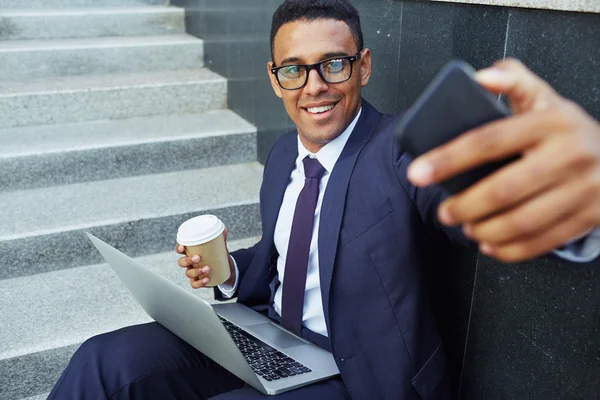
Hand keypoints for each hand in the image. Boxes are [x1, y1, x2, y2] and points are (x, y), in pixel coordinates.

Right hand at [176, 228, 236, 287]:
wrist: (223, 270)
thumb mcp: (218, 247)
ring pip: (188, 273)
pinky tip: (206, 279)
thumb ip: (220, 239)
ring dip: (196, 271)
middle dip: (188, 260)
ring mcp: (192, 273)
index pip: (180, 250)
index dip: (179, 248)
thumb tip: (224, 229)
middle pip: (182, 262)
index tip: (183, 247)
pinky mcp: (197, 281)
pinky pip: (194, 284)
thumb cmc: (216, 256)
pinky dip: (199, 282)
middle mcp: (189, 263)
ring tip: (207, 268)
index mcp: (191, 252)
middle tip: (198, 257)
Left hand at [407, 58, 599, 261]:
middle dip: (464, 206)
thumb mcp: (545, 99)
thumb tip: (480, 76)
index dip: (449, 158)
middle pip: (503, 189)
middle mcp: (569, 155)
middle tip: (445, 211)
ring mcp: (583, 189)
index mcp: (551, 122)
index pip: (489, 141)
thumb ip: (514, 81)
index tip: (419, 172)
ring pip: (522, 221)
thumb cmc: (568, 131)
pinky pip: (543, 241)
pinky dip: (510, 250)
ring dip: (484, 231)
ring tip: (466, 227)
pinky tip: (490, 244)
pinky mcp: (589, 217)